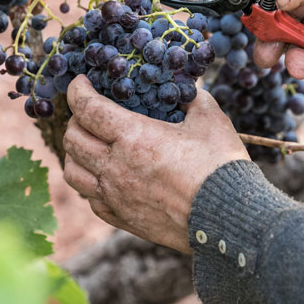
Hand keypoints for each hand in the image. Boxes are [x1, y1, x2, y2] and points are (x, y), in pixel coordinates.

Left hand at [62, 75, 249, 253]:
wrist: (230, 220)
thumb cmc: (221, 167)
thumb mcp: (210, 119)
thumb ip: (191, 99)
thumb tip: (183, 89)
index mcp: (133, 137)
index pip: (87, 109)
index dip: (77, 91)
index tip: (81, 83)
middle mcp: (116, 168)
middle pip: (72, 139)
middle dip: (76, 119)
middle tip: (90, 112)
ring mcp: (116, 197)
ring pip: (73, 172)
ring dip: (76, 153)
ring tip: (90, 145)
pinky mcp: (123, 219)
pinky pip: (91, 199)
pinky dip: (91, 183)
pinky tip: (105, 176)